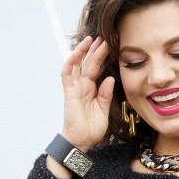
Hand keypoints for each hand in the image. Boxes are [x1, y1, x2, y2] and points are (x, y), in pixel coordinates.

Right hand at [60, 35, 114, 151]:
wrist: (81, 141)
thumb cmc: (91, 129)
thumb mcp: (103, 110)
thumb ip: (105, 94)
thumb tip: (110, 78)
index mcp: (91, 90)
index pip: (96, 69)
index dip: (102, 57)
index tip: (109, 46)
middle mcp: (82, 86)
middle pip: (88, 63)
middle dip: (95, 50)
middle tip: (104, 37)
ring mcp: (75, 88)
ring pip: (78, 64)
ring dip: (84, 51)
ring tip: (91, 39)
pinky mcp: (69, 91)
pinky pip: (67, 73)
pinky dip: (71, 61)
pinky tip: (78, 51)